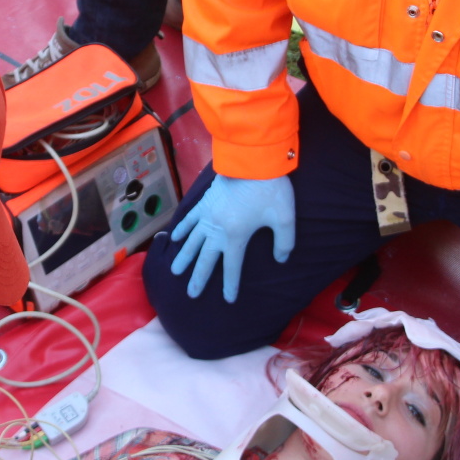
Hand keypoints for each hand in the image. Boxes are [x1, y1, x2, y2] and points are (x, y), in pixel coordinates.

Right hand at [169, 175, 294, 302]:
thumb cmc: (270, 189)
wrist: (253, 159)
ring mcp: (208, 215)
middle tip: (191, 294)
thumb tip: (281, 259)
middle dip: (199, 278)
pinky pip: (189, 218)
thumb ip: (284, 242)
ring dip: (184, 257)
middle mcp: (217, 229)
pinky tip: (174, 238)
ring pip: (192, 241)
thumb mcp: (285, 218)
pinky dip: (181, 229)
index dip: (230, 285)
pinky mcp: (204, 201)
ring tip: (175, 272)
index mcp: (236, 235)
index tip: (228, 300)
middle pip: (206, 258)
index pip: (232, 267)